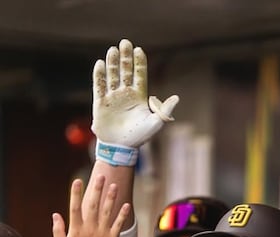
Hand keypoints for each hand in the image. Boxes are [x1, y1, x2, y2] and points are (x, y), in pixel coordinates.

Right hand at [52, 176, 130, 236]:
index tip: (78, 181)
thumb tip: (56, 215)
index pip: (75, 207)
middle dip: (97, 190)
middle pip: (93, 205)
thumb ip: (58, 230)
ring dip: (111, 198)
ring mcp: (102, 234)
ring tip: (114, 185)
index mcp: (76, 230)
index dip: (76, 193)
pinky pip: (118, 224)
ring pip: (108, 212)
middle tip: (101, 176)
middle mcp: (90, 229)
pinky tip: (126, 204)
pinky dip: (122, 214)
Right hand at [92, 39, 177, 157]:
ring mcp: (113, 96)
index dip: (139, 63)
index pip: (139, 75)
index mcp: (139, 96)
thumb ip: (165, 110)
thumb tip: (177, 97)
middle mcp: (125, 93)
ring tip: (113, 49)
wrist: (121, 147)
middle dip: (125, 57)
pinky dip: (100, 75)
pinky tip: (101, 63)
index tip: (139, 50)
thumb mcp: (156, 123)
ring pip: (112, 75)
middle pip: (125, 71)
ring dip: (112, 62)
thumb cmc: (140, 136)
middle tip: (125, 42)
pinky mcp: (100, 102)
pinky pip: (99, 85)